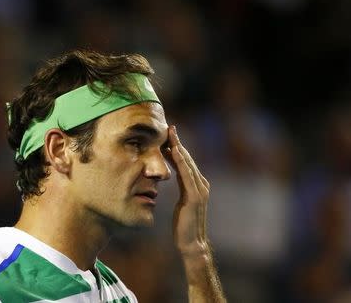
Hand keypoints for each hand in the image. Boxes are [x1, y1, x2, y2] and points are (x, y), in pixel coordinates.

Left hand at [165, 125, 209, 257]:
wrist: (191, 242)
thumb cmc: (184, 224)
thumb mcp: (181, 201)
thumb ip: (180, 187)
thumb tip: (172, 174)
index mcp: (197, 185)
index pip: (185, 162)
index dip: (178, 147)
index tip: (168, 135)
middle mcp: (201, 184)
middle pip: (187, 159)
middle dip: (178, 142)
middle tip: (169, 127)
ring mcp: (200, 190)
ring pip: (187, 163)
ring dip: (179, 147)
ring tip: (171, 134)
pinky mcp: (195, 196)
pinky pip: (186, 174)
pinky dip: (181, 161)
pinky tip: (175, 150)